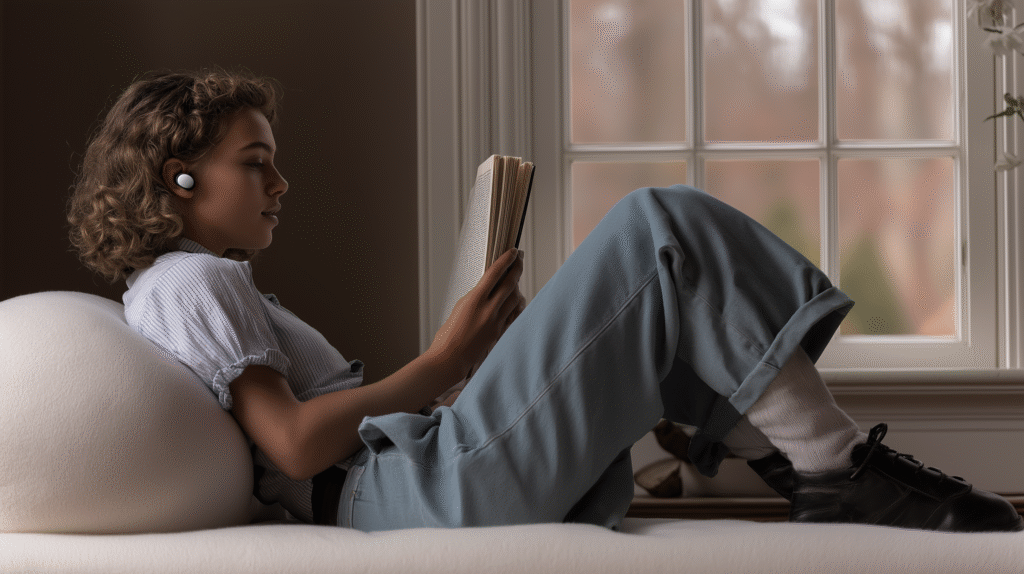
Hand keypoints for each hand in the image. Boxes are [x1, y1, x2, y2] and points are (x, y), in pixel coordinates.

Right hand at [430, 248, 525, 380]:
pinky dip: (518, 304)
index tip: (513, 251)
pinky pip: (515, 314)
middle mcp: (489, 310)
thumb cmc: (449, 332)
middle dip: (517, 268)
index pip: (495, 274)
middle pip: (510, 284)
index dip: (506, 260)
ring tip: (516, 279)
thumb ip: (477, 295)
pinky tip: (517, 300)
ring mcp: (497, 322)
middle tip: (519, 259)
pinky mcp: (501, 333)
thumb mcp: (460, 306)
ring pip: (516, 299)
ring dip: (518, 287)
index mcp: (475, 300)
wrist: (450, 358)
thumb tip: (491, 287)